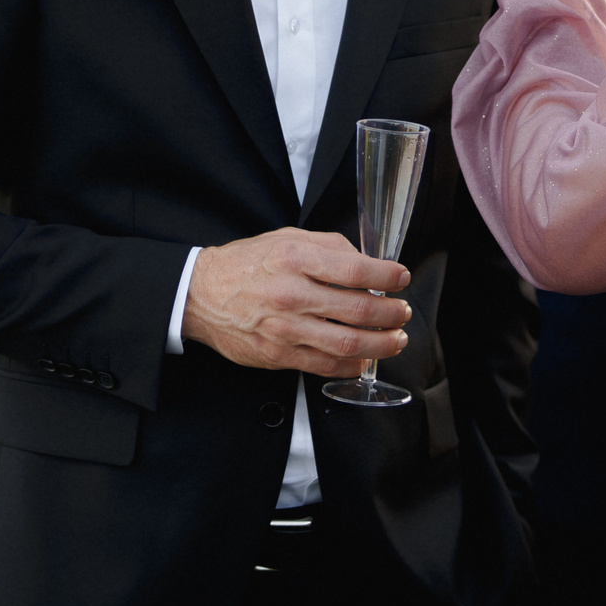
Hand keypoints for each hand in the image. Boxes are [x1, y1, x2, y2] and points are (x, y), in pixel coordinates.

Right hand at [182, 228, 414, 376]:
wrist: (201, 295)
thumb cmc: (246, 265)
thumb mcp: (287, 238)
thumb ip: (330, 247)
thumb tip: (368, 262)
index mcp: (295, 259)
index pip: (355, 270)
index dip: (387, 277)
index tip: (401, 278)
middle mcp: (291, 295)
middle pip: (358, 311)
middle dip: (392, 315)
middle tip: (403, 312)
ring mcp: (285, 329)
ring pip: (348, 344)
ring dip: (382, 344)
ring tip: (396, 339)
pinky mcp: (278, 355)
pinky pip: (326, 366)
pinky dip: (353, 365)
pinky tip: (365, 359)